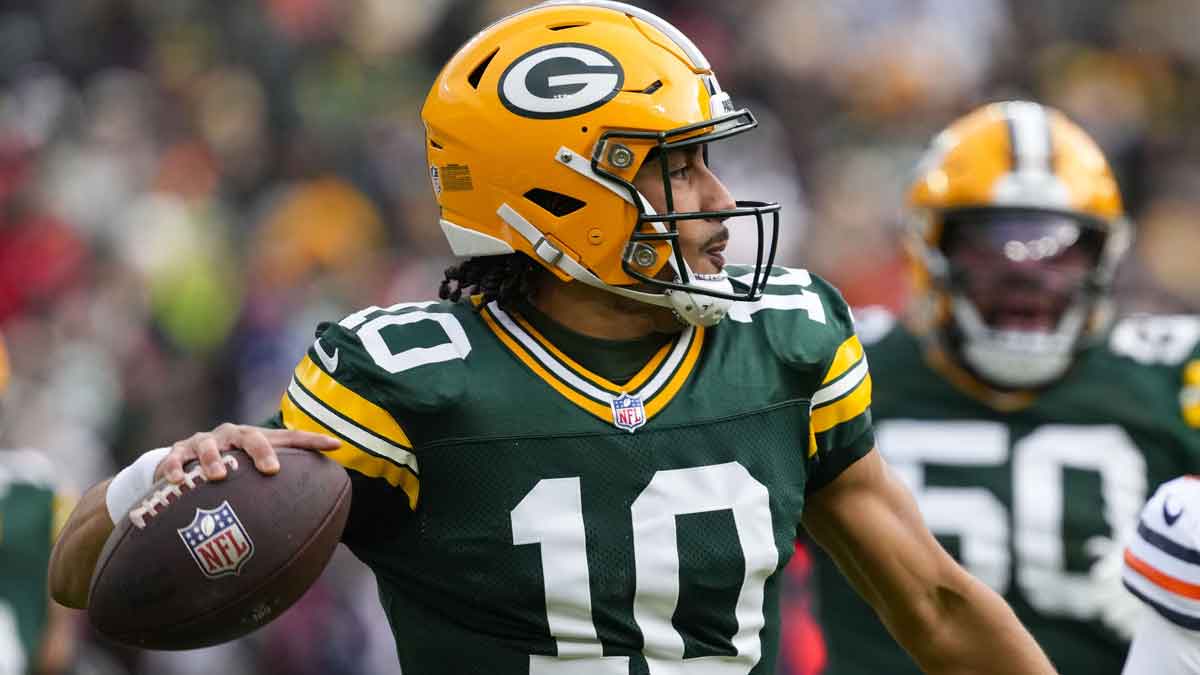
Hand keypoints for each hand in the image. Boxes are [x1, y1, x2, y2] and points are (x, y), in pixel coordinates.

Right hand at [155, 424, 340, 482]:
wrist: (182, 462)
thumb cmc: (228, 471)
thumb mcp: (251, 475)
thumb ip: (279, 490)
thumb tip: (316, 518)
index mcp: (255, 439)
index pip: (289, 438)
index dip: (313, 440)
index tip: (336, 445)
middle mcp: (231, 436)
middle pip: (250, 436)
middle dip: (261, 451)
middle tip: (270, 470)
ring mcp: (203, 442)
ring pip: (209, 446)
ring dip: (213, 460)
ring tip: (218, 476)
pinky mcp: (177, 453)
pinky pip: (174, 460)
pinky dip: (174, 469)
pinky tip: (176, 482)